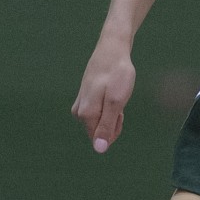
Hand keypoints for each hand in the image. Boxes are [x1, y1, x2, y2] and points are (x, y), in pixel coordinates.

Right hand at [71, 32, 135, 152]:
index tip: (120, 111)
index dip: (115, 129)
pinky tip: (111, 91)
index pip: (100, 139)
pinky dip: (108, 105)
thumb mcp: (116, 103)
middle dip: (113, 122)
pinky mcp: (84, 97)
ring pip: (99, 121)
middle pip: (99, 131)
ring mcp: (80, 103)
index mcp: (85, 114)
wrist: (112, 49)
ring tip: (115, 94)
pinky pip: (98, 111)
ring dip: (112, 113)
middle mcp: (78, 111)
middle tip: (119, 101)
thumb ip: (107, 127)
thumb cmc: (117, 74)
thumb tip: (99, 149)